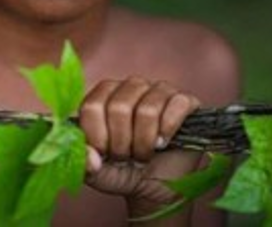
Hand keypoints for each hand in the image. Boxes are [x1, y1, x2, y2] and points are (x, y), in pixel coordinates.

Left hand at [78, 78, 201, 217]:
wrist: (157, 184)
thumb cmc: (125, 171)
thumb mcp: (98, 174)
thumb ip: (86, 165)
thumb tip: (90, 157)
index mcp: (104, 97)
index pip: (92, 106)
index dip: (97, 136)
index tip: (103, 154)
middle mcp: (131, 87)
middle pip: (119, 107)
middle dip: (122, 143)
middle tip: (127, 156)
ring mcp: (159, 90)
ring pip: (147, 110)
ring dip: (144, 142)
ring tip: (144, 153)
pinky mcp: (185, 100)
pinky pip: (176, 106)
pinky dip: (168, 130)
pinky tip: (164, 142)